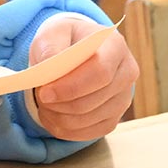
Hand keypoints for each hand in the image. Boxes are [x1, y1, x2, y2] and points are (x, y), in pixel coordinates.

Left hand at [28, 15, 136, 141]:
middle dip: (61, 104)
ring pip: (90, 119)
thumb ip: (50, 48)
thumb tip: (49, 69)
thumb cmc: (65, 40)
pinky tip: (52, 116)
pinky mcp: (114, 118)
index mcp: (115, 45)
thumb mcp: (53, 33)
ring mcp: (123, 98)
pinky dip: (65, 129)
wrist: (75, 52)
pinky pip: (89, 133)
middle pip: (93, 99)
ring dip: (60, 117)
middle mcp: (126, 73)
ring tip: (44, 105)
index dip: (71, 86)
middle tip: (40, 97)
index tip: (45, 92)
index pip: (100, 72)